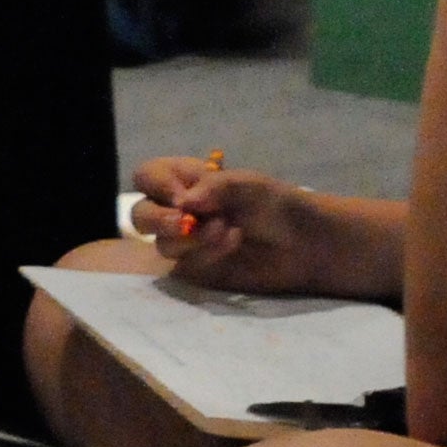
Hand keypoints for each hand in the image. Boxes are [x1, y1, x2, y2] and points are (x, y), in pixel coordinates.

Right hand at [128, 155, 351, 295]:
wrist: (306, 244)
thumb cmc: (276, 204)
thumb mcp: (249, 184)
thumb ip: (215, 187)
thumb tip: (183, 203)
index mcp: (185, 181)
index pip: (148, 176)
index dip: (157, 185)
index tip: (182, 197)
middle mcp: (178, 211)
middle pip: (140, 214)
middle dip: (159, 220)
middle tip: (184, 224)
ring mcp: (185, 243)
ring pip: (162, 244)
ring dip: (192, 239)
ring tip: (228, 232)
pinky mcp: (197, 269)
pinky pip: (184, 266)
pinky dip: (206, 256)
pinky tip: (232, 245)